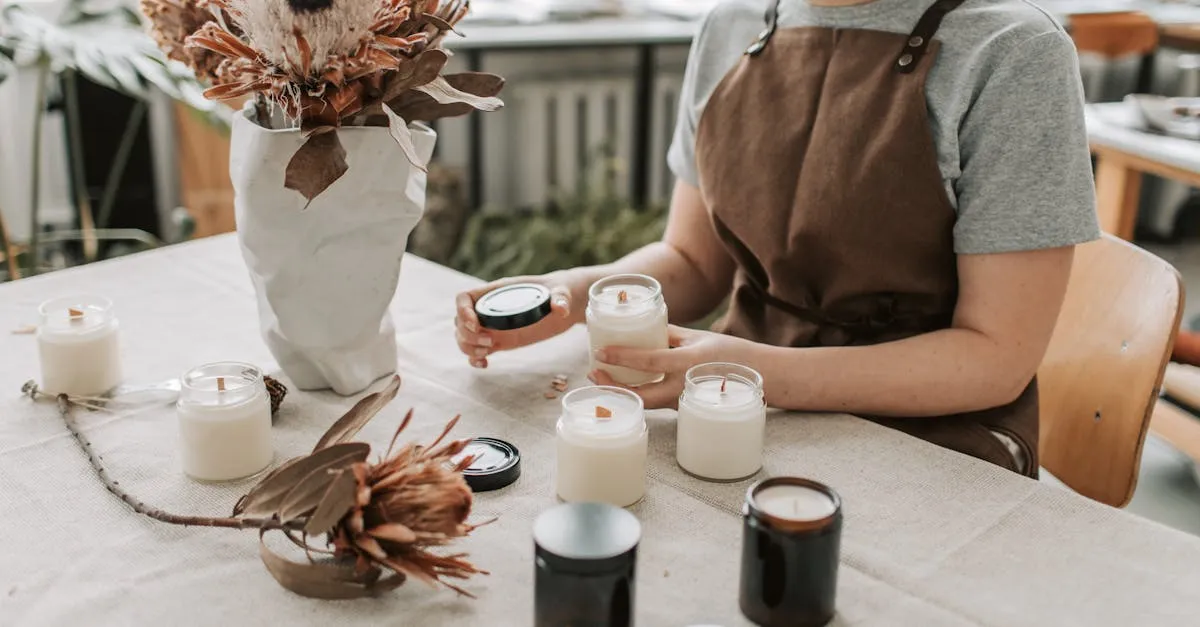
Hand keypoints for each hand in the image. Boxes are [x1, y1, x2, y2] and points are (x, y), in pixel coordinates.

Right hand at [455, 273, 577, 367]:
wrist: (565, 303)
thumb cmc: (559, 291)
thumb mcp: (560, 293)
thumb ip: (559, 298)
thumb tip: (560, 308)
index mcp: (496, 292)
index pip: (464, 298)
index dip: (462, 311)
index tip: (475, 324)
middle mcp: (489, 309)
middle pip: (459, 321)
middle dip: (467, 335)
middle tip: (490, 342)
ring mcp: (493, 326)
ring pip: (464, 337)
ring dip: (468, 348)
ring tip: (486, 354)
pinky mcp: (500, 340)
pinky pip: (477, 350)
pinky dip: (474, 359)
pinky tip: (485, 364)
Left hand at [590, 325, 753, 408]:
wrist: (762, 377)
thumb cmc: (731, 353)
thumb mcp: (698, 337)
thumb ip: (669, 335)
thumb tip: (642, 329)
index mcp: (689, 362)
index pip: (650, 361)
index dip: (623, 358)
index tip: (601, 352)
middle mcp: (685, 385)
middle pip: (641, 394)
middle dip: (613, 386)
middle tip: (593, 372)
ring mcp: (684, 401)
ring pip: (646, 402)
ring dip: (622, 391)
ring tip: (602, 377)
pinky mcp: (684, 408)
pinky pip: (656, 403)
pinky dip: (638, 395)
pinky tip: (624, 386)